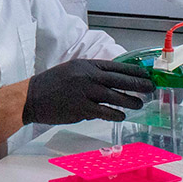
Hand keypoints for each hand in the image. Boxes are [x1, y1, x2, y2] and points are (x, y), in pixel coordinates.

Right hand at [22, 59, 154, 124]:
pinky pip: (105, 112)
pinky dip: (116, 114)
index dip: (134, 71)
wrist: (31, 97)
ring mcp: (85, 92)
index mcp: (86, 65)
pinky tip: (122, 116)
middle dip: (138, 85)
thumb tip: (113, 81)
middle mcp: (87, 76)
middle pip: (120, 80)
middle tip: (151, 88)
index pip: (116, 67)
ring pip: (116, 97)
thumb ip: (91, 74)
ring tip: (139, 104)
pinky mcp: (81, 108)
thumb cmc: (52, 84)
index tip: (146, 75)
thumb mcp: (72, 70)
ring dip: (130, 101)